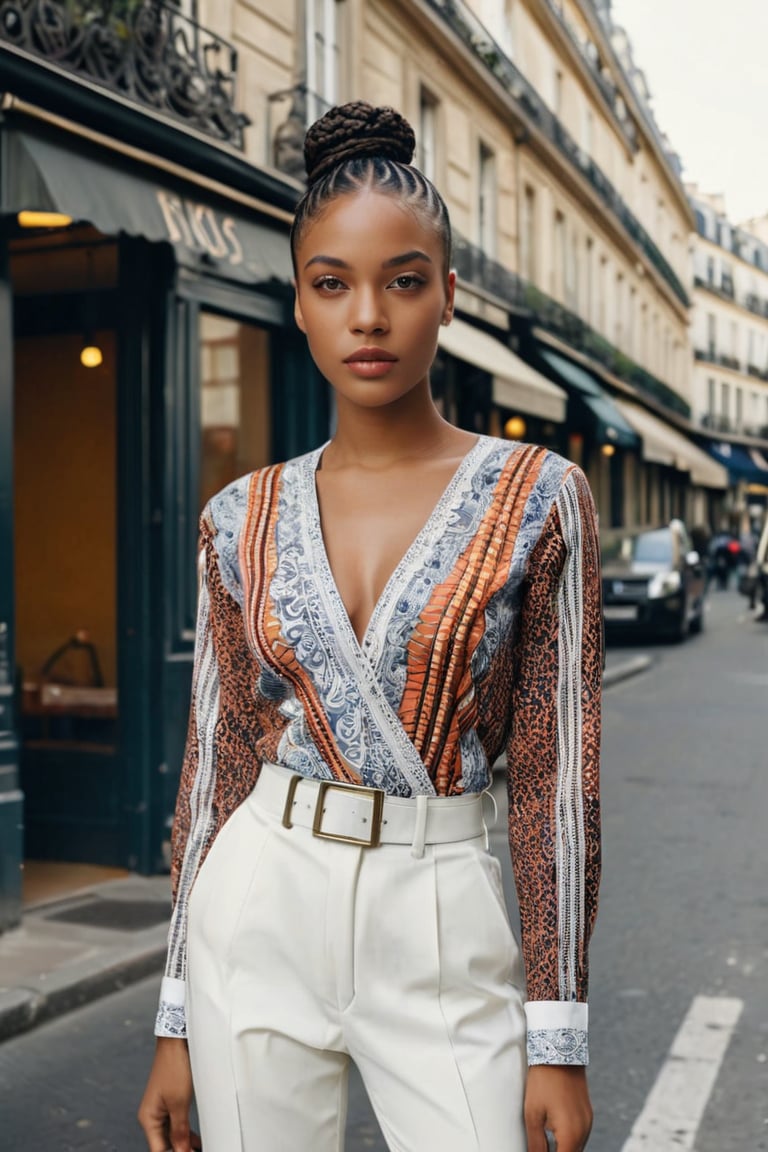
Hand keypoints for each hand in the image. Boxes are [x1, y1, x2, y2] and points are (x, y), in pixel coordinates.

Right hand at [137, 1037, 201, 1151]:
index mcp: (148, 1119)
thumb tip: (181, 1151)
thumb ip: (180, 1131)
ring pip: (171, 1134)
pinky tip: (195, 1140)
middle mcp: (152, 1115)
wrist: (176, 1041)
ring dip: (183, 1143)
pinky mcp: (170, 1101)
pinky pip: (175, 1123)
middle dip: (179, 1150)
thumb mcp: (179, 1103)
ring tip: (197, 1147)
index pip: (158, 1150)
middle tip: (195, 1150)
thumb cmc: (174, 1067)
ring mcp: (161, 1108)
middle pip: (164, 1144)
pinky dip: (185, 1132)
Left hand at [524, 1065, 592, 1151]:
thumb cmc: (543, 1080)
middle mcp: (584, 1130)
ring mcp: (588, 1121)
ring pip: (577, 1148)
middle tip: (540, 1148)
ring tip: (546, 1143)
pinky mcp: (587, 1113)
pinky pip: (579, 1136)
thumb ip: (536, 1144)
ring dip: (563, 1149)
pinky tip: (554, 1134)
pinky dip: (568, 1140)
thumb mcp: (533, 1114)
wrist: (559, 1050)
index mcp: (571, 1134)